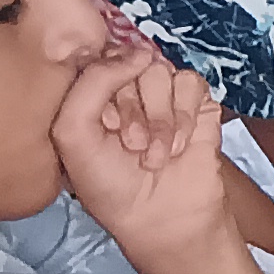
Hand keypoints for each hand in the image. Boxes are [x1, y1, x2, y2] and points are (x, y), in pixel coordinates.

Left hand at [53, 45, 229, 266]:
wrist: (162, 220)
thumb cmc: (111, 187)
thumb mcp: (74, 136)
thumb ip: (91, 84)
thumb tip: (138, 53)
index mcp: (93, 94)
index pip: (99, 59)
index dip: (105, 90)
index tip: (105, 127)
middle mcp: (128, 90)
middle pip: (132, 64)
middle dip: (133, 110)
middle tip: (133, 146)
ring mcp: (164, 96)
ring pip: (162, 72)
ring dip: (160, 119)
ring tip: (157, 153)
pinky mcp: (198, 105)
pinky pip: (192, 84)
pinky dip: (184, 117)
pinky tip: (179, 146)